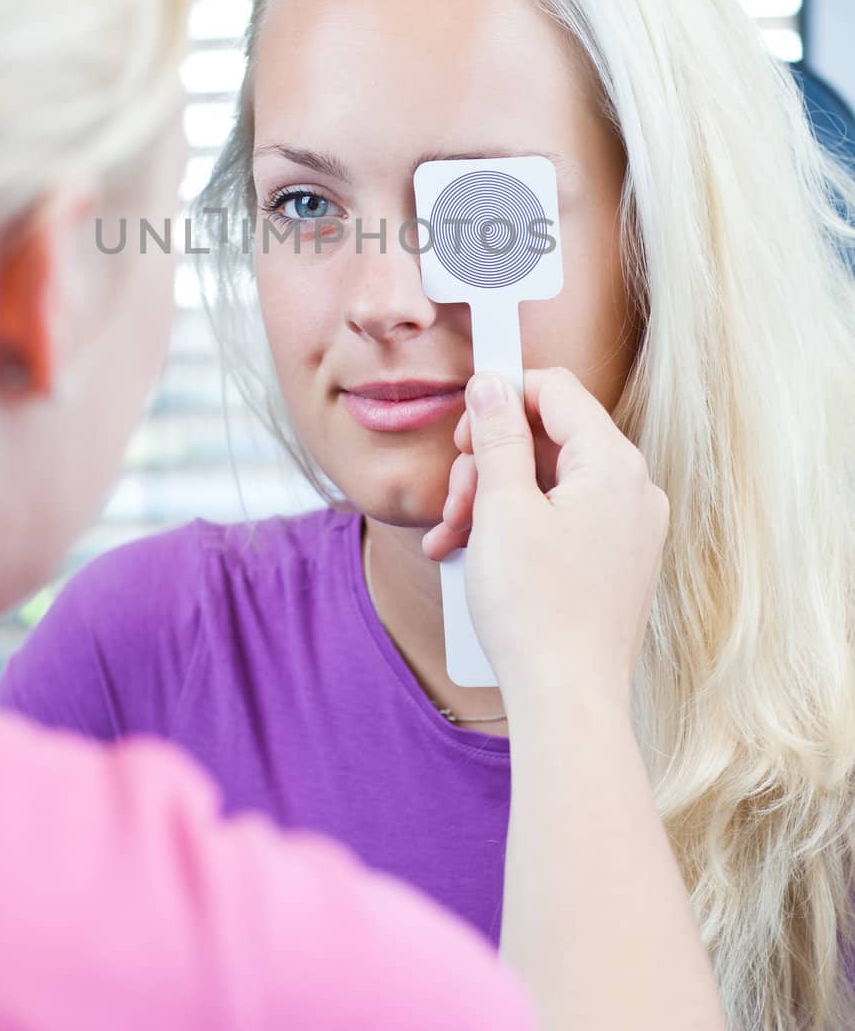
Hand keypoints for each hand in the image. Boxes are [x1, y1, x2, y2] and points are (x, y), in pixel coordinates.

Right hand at [423, 366, 669, 711]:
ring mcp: (628, 530)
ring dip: (492, 498)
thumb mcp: (503, 508)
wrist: (567, 703)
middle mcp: (633, 491)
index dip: (501, 398)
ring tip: (453, 536)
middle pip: (549, 438)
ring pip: (548, 482)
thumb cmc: (536, 609)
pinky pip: (559, 521)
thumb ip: (497, 436)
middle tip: (455, 498)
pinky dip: (515, 528)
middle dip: (489, 461)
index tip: (463, 425)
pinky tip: (470, 555)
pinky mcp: (614, 563)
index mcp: (614, 465)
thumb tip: (492, 384)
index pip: (555, 390)